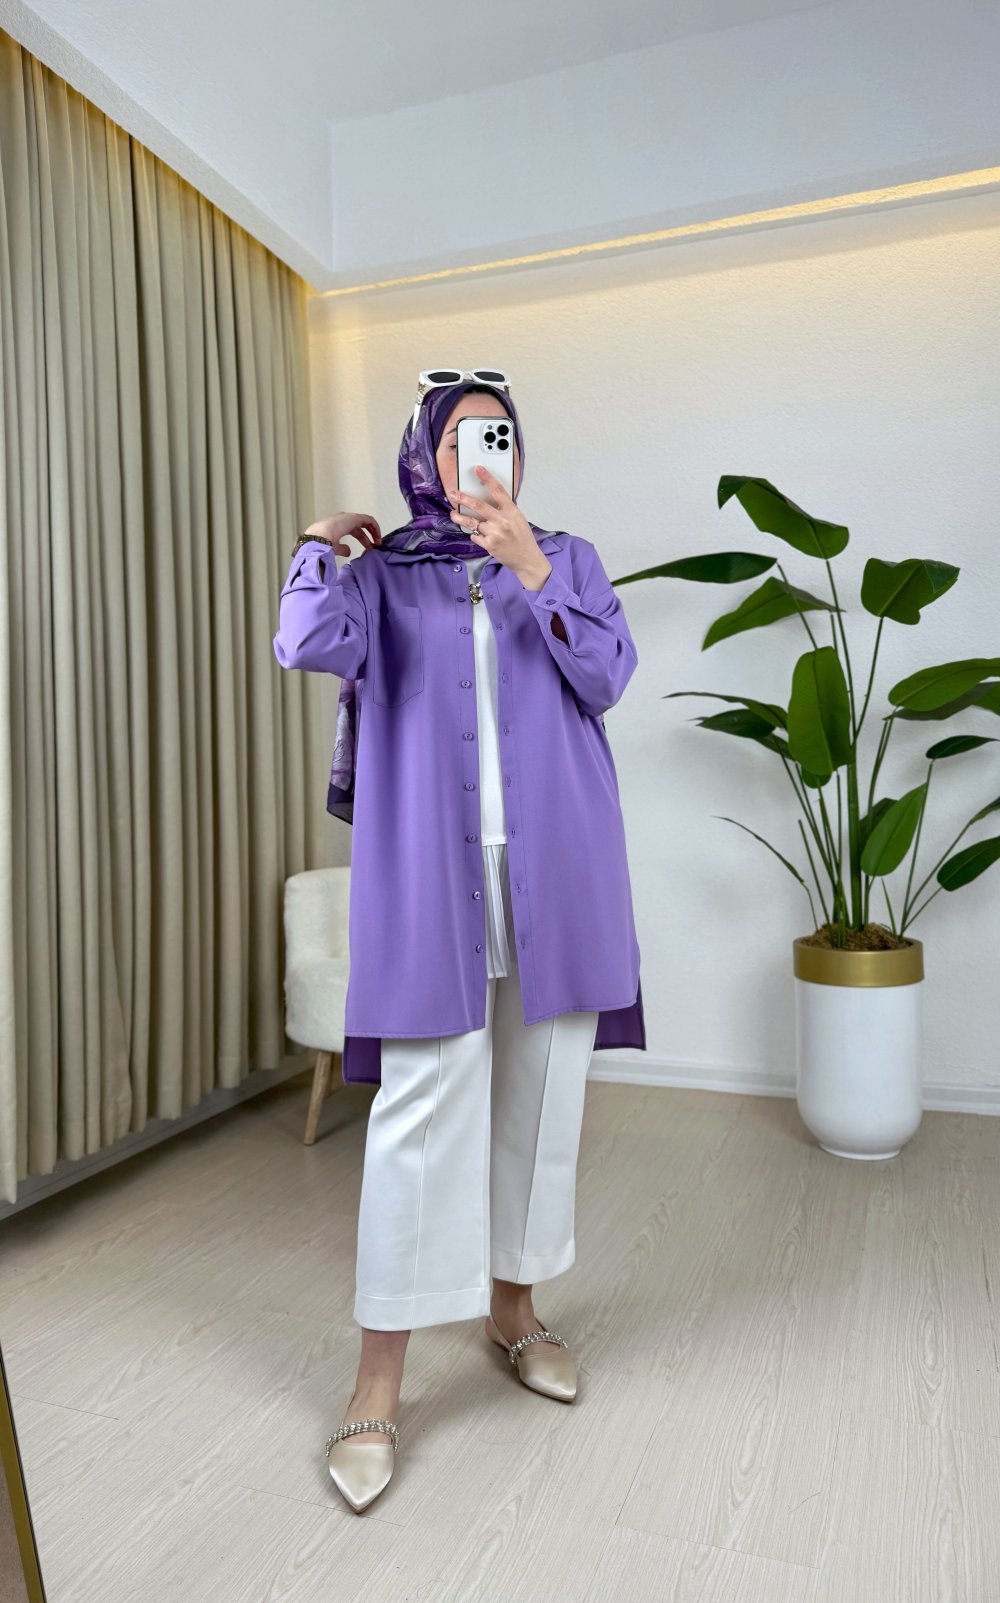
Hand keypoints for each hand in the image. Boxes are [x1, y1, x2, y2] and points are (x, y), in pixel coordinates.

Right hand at [303, 513, 381, 557]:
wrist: (318, 538)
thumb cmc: (321, 544)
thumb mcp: (334, 548)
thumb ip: (342, 549)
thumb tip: (349, 551)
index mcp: (337, 526)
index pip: (354, 531)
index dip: (363, 540)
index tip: (368, 549)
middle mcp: (343, 520)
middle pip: (360, 527)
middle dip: (369, 537)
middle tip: (375, 546)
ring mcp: (348, 518)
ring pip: (365, 521)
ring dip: (373, 531)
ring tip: (378, 541)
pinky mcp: (354, 517)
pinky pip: (368, 520)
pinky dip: (375, 527)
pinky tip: (378, 535)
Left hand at [446, 468, 550, 588]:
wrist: (527, 558)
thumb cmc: (523, 538)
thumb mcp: (518, 518)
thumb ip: (504, 509)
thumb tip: (488, 499)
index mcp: (511, 511)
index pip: (498, 490)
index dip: (487, 478)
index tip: (478, 469)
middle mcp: (502, 520)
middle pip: (478, 505)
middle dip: (463, 498)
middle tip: (454, 494)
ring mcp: (495, 533)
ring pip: (472, 522)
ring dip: (460, 517)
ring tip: (454, 513)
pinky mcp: (489, 545)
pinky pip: (474, 536)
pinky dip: (474, 534)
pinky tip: (476, 534)